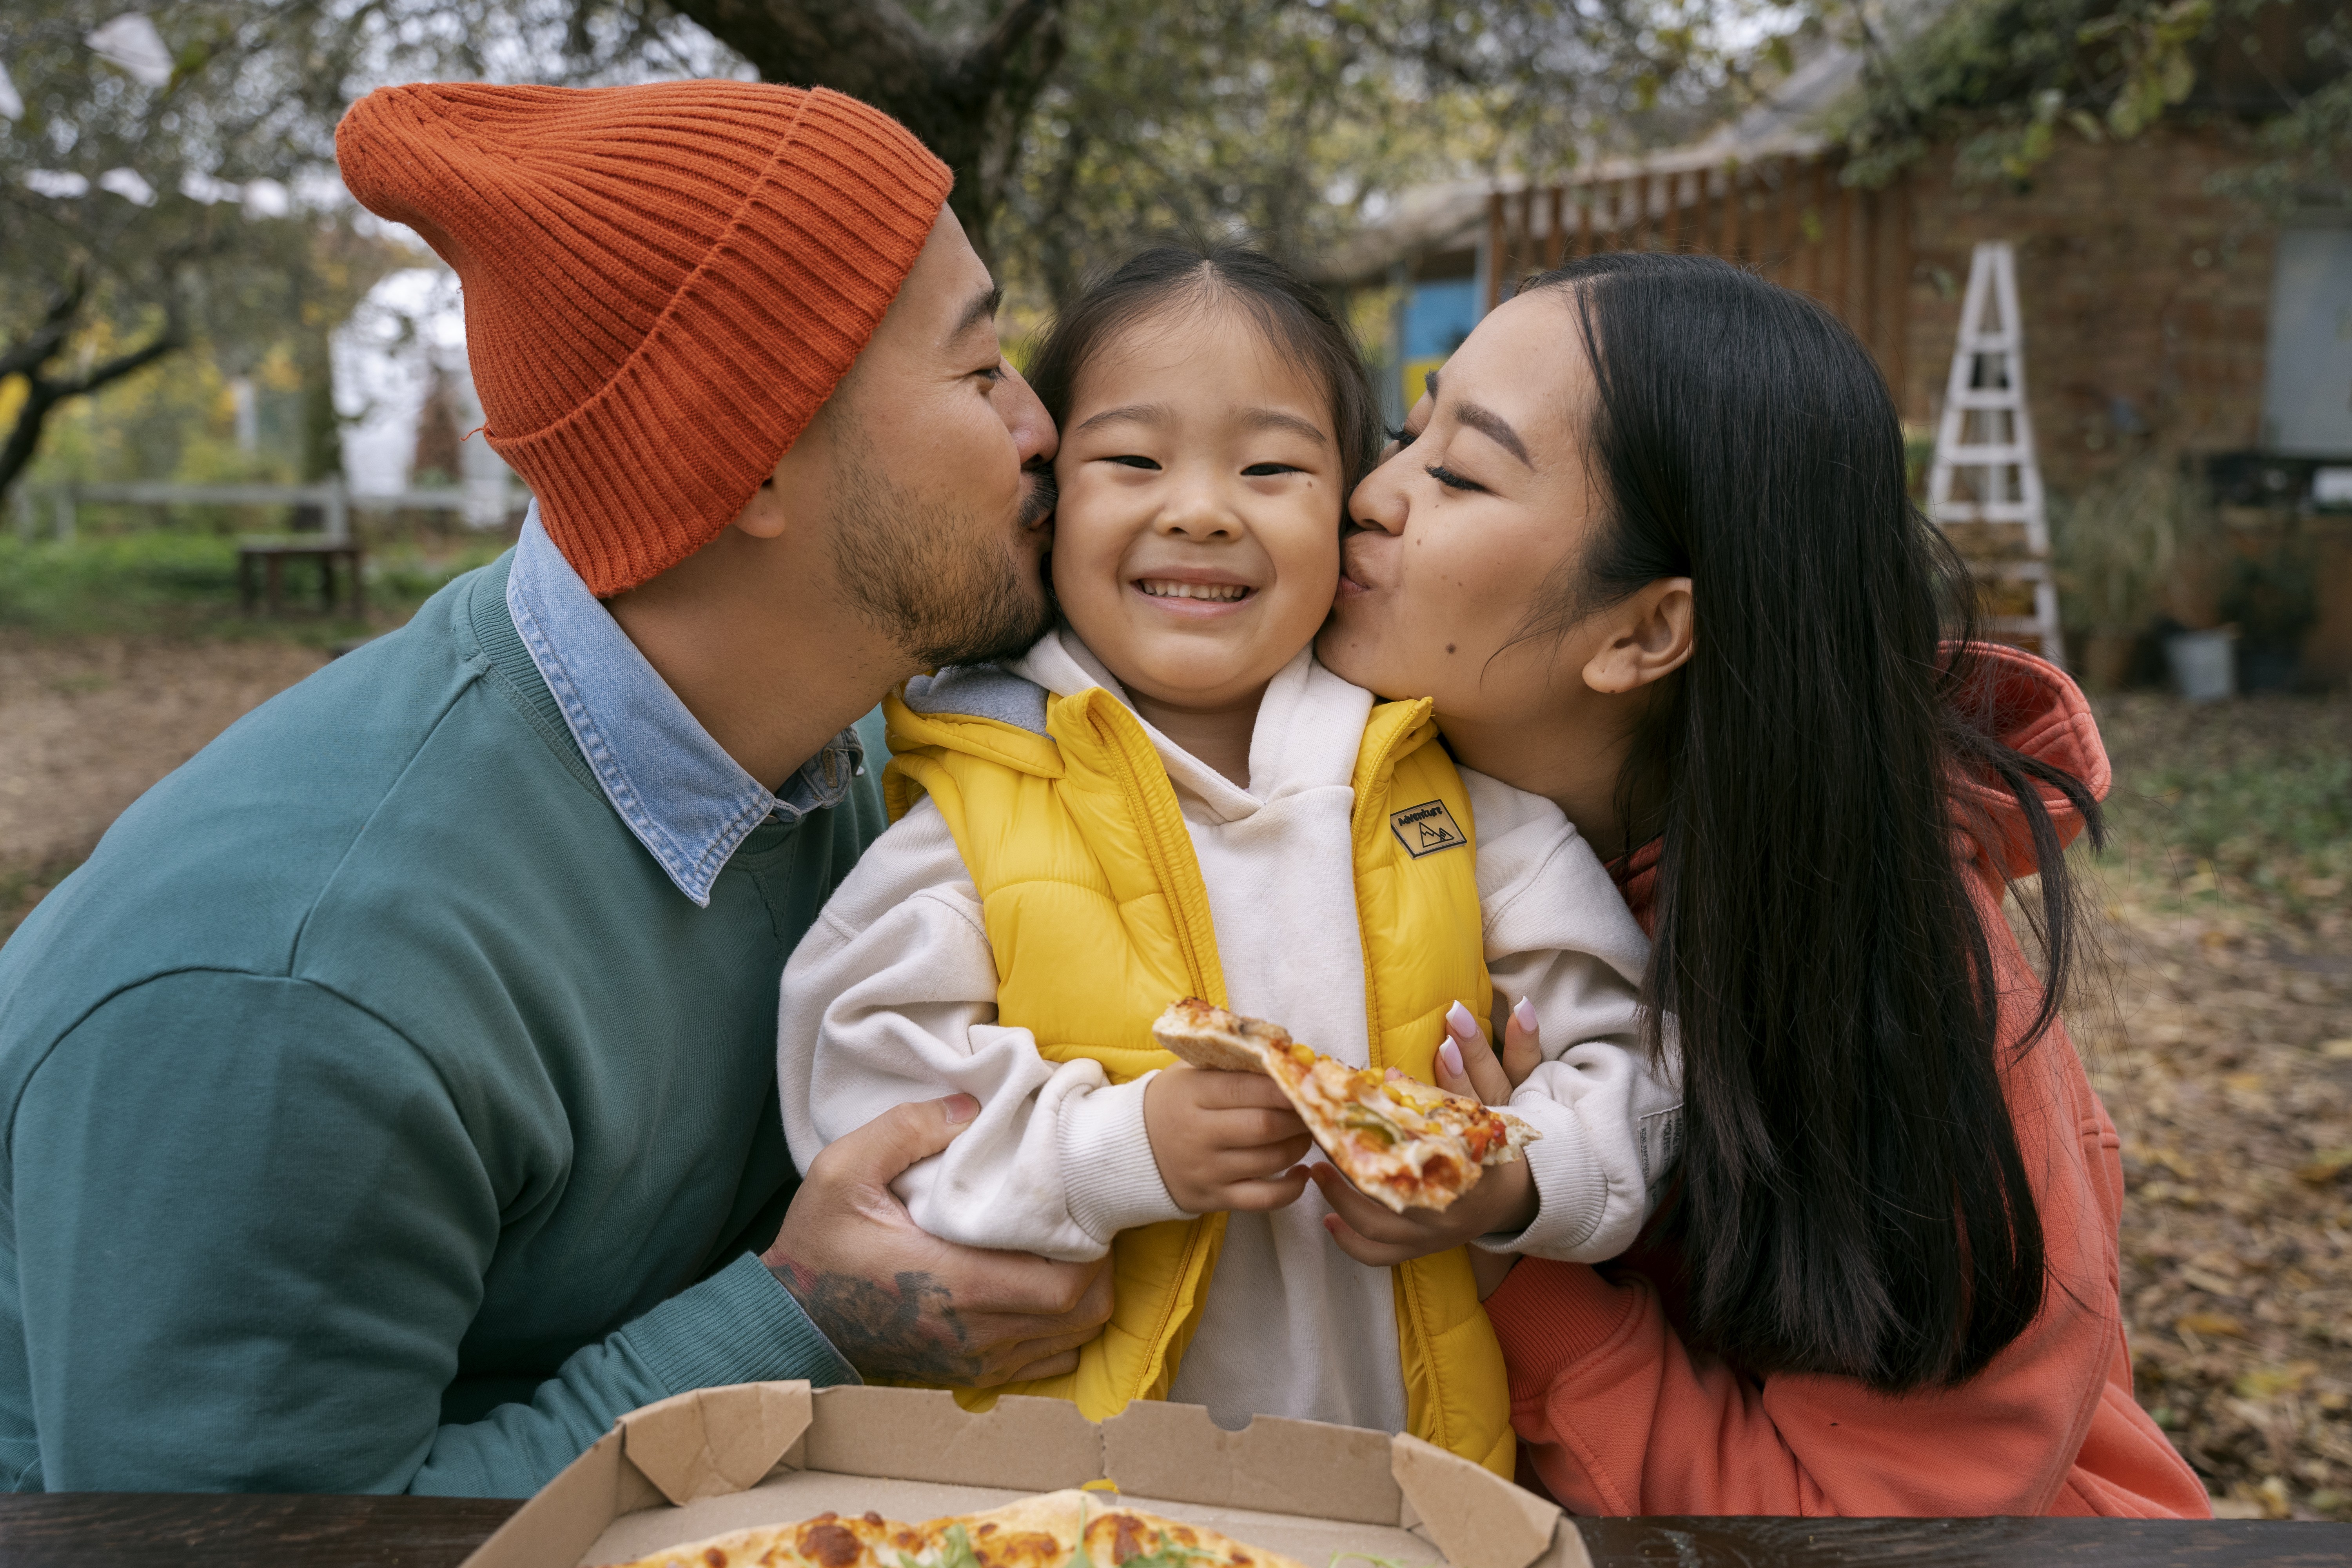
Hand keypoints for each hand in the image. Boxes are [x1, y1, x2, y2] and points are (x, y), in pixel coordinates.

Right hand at [763, 1094, 1113, 1387]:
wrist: (791, 1315)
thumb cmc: (819, 1241)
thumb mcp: (843, 1169)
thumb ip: (906, 1128)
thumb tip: (971, 1107)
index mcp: (954, 1283)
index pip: (1064, 1286)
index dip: (1094, 1250)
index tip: (1086, 1208)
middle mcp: (974, 1332)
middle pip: (1082, 1316)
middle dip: (1101, 1270)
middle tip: (1088, 1224)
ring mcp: (973, 1361)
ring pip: (1071, 1343)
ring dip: (1085, 1300)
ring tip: (1070, 1252)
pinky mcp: (967, 1374)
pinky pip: (1044, 1365)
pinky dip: (1060, 1332)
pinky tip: (1043, 1291)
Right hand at [1143, 1065, 1313, 1214]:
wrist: (1131, 1150)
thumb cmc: (1173, 1102)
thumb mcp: (1191, 1073)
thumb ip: (1233, 1066)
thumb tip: (1289, 1059)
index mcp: (1193, 1094)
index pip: (1248, 1089)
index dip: (1284, 1088)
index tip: (1306, 1085)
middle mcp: (1199, 1134)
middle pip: (1265, 1126)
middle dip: (1298, 1117)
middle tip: (1311, 1111)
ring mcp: (1207, 1170)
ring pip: (1270, 1161)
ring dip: (1299, 1146)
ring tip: (1305, 1134)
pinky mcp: (1214, 1199)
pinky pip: (1264, 1199)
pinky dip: (1292, 1188)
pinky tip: (1300, 1172)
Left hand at [1315, 995, 1541, 1268]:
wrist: (1515, 1194)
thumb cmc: (1490, 1148)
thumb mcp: (1477, 1112)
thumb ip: (1443, 1090)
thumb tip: (1396, 1069)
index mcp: (1462, 1174)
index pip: (1410, 1158)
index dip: (1372, 1142)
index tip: (1341, 1119)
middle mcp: (1446, 1211)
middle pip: (1384, 1197)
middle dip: (1345, 1171)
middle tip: (1317, 1142)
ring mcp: (1433, 1236)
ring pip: (1375, 1230)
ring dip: (1340, 1202)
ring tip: (1315, 1173)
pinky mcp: (1424, 1249)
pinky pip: (1379, 1254)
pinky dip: (1351, 1242)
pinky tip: (1328, 1220)